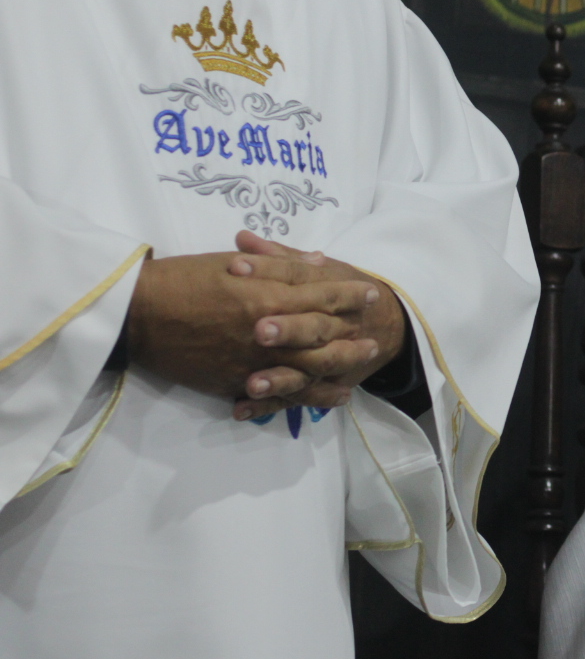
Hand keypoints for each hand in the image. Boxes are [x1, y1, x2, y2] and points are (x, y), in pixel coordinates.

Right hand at [125, 235, 397, 415]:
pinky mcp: (235, 381)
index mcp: (268, 294)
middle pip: (323, 337)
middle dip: (352, 337)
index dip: (349, 295)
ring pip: (307, 370)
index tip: (371, 294)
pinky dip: (304, 397)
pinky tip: (326, 398)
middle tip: (375, 340)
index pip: (322, 295)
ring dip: (337, 370)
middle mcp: (268, 330)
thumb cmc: (182, 279)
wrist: (136, 313)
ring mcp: (252, 360)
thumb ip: (279, 265)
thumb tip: (318, 261)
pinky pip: (278, 395)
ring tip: (357, 374)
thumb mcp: (233, 263)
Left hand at [226, 232, 406, 418]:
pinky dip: (271, 405)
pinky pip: (299, 398)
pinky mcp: (325, 384)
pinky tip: (242, 409)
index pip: (299, 277)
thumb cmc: (343, 291)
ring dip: (281, 378)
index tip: (236, 267)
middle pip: (313, 327)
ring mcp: (331, 359)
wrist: (388, 325)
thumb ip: (279, 258)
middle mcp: (334, 326)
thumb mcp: (318, 271)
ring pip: (310, 369)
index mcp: (330, 292)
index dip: (269, 271)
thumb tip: (241, 237)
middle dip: (289, 329)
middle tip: (259, 331)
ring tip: (252, 383)